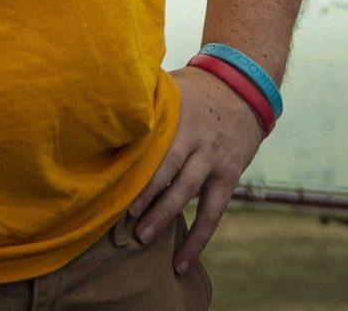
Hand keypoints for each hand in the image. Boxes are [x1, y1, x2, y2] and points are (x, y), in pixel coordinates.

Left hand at [129, 65, 265, 274]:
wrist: (245, 86)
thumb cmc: (197, 89)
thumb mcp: (171, 86)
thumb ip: (145, 101)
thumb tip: (102, 110)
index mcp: (176, 113)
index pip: (150, 139)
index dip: (132, 162)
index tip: (109, 181)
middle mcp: (194, 136)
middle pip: (166, 166)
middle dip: (143, 193)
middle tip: (120, 215)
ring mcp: (213, 157)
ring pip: (186, 191)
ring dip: (163, 215)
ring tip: (141, 237)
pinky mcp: (228, 175)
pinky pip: (213, 213)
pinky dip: (197, 239)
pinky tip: (182, 261)